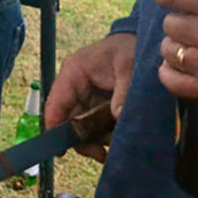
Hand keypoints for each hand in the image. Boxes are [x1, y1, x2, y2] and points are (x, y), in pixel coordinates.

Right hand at [45, 32, 133, 162]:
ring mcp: (86, 97)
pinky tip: (118, 139)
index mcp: (73, 72)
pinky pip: (95, 126)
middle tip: (101, 154)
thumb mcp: (129, 65)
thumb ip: (124, 90)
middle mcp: (75, 87)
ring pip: (81, 127)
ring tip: (116, 145)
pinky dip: (104, 136)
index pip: (56, 103)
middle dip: (83, 140)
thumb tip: (117, 116)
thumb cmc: (130, 49)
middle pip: (68, 121)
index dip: (54, 127)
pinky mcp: (98, 105)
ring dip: (96, 140)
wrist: (143, 43)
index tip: (59, 150)